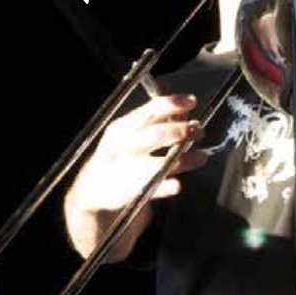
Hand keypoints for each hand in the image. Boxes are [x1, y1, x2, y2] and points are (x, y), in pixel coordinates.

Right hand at [64, 94, 206, 258]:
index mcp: (123, 127)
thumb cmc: (120, 154)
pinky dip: (167, 186)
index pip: (149, 110)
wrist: (93, 189)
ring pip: (160, 164)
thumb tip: (186, 106)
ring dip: (185, 159)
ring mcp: (126, 171)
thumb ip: (159, 119)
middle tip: (199, 130)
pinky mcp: (130, 193)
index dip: (173, 104)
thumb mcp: (133, 132)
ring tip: (202, 156)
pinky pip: (153, 189)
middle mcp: (123, 147)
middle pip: (155, 135)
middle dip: (180, 131)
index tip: (192, 100)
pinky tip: (177, 185)